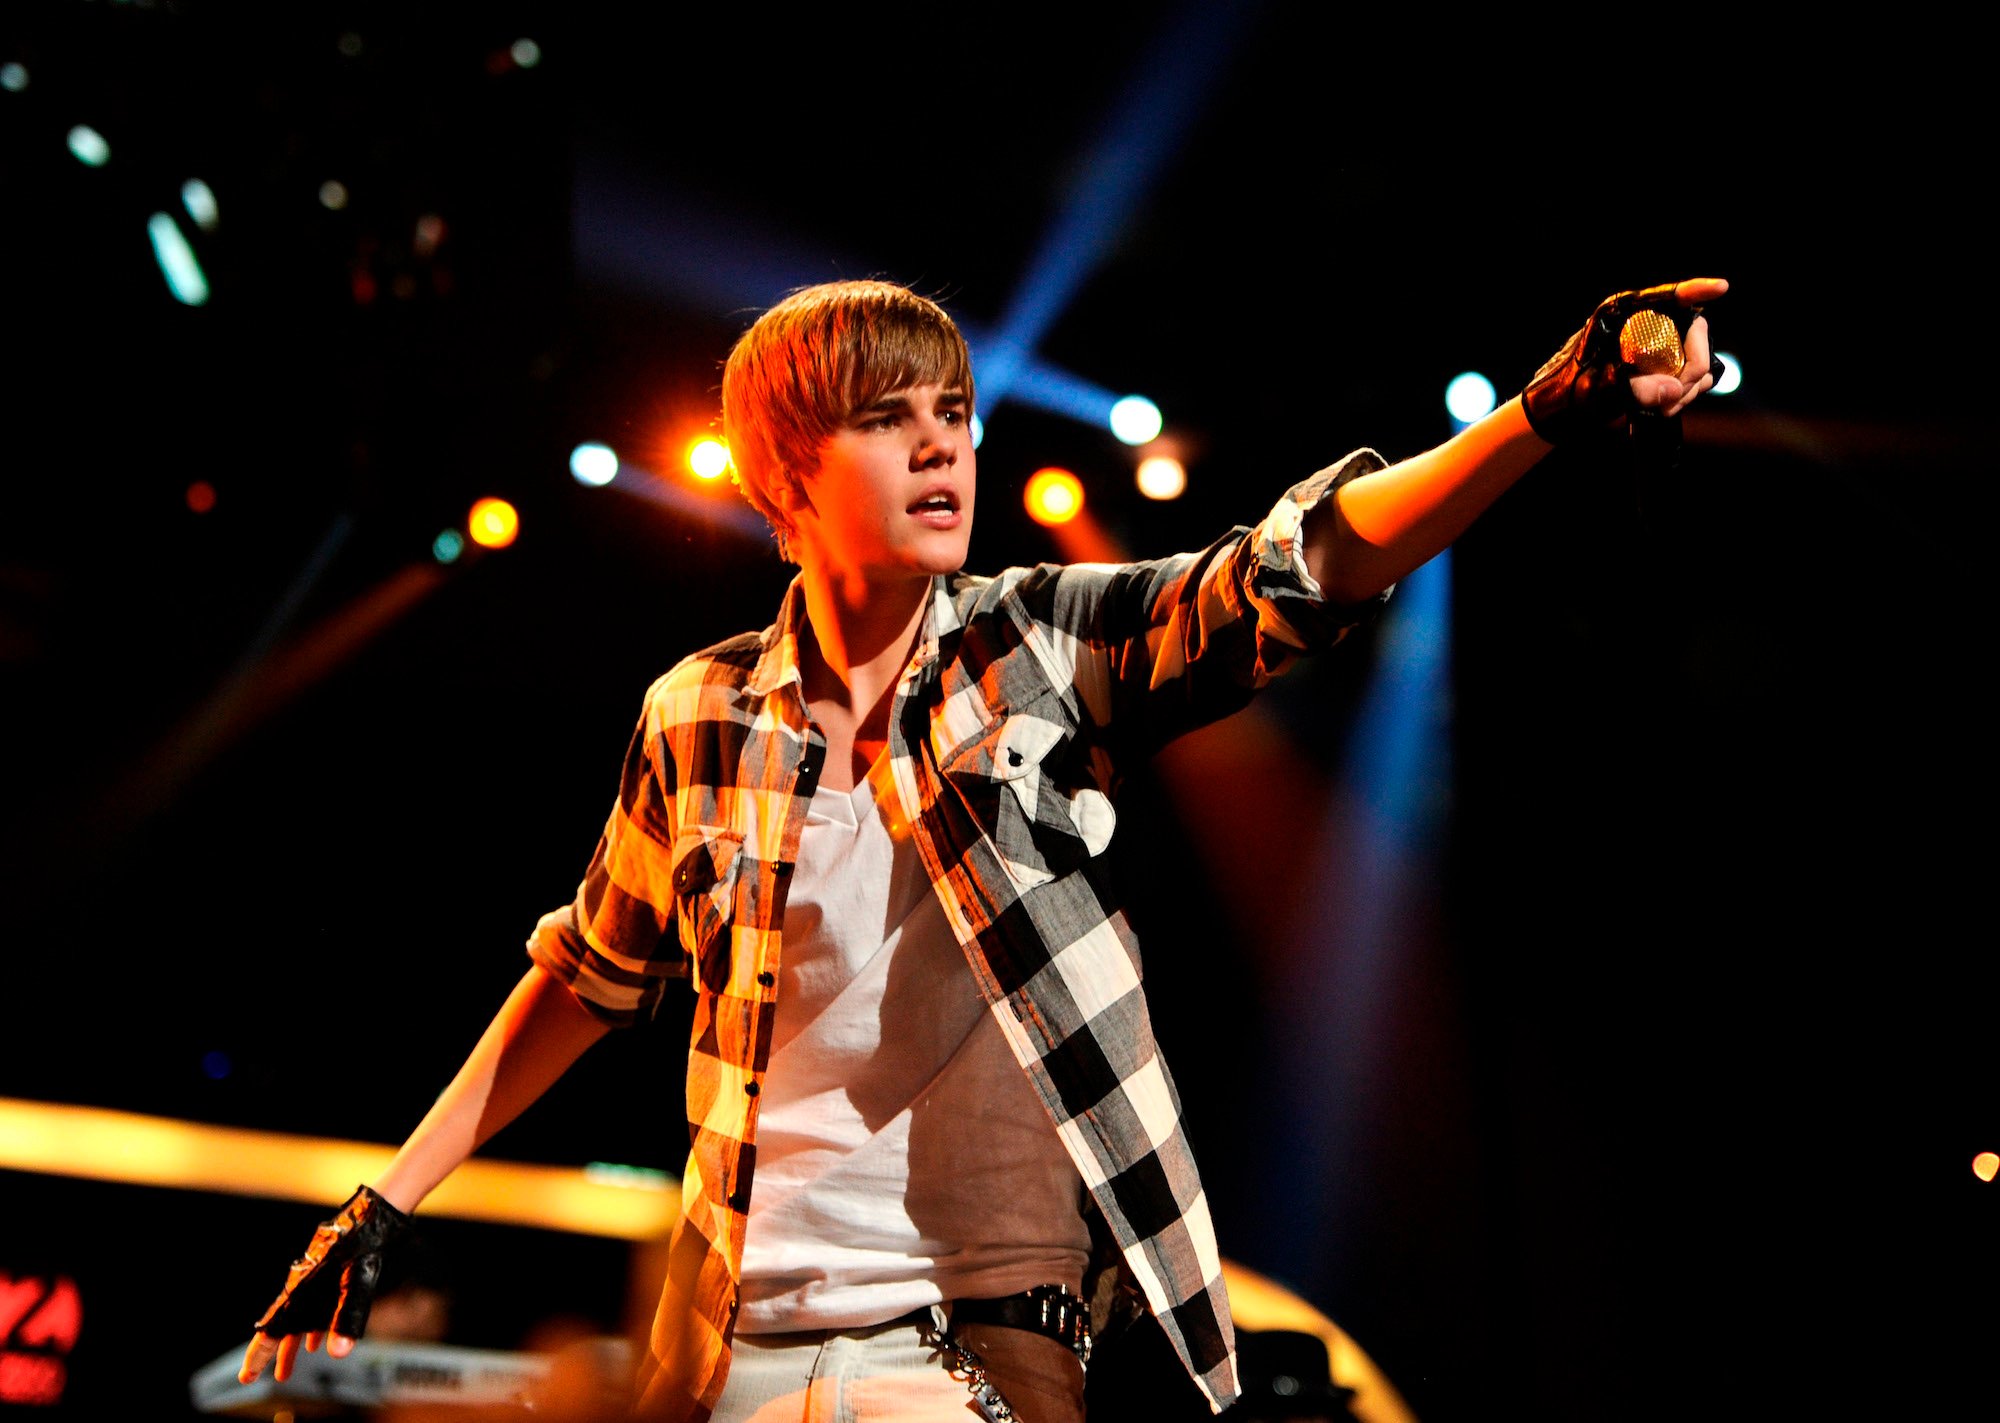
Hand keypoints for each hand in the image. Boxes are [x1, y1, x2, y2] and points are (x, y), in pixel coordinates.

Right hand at [238, 1185, 412, 1383]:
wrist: (372, 1217)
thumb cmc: (363, 1246)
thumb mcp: (357, 1283)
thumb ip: (346, 1320)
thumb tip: (337, 1354)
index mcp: (299, 1293)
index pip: (271, 1332)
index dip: (258, 1357)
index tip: (246, 1378)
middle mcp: (301, 1289)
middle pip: (279, 1330)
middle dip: (271, 1356)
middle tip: (258, 1379)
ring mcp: (313, 1284)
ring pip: (296, 1322)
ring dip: (291, 1347)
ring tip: (285, 1372)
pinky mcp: (327, 1278)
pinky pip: (312, 1311)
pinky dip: (311, 1330)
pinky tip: (315, 1343)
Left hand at [1522, 278, 1728, 441]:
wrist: (1557, 415)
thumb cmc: (1567, 394)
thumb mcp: (1598, 391)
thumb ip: (1635, 389)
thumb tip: (1676, 389)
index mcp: (1620, 316)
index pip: (1665, 296)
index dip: (1696, 290)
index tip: (1721, 288)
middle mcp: (1640, 326)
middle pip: (1691, 330)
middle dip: (1695, 362)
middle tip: (1680, 391)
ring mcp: (1652, 348)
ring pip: (1695, 356)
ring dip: (1691, 384)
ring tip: (1667, 407)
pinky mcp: (1657, 370)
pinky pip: (1689, 376)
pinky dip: (1686, 394)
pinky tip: (1669, 408)